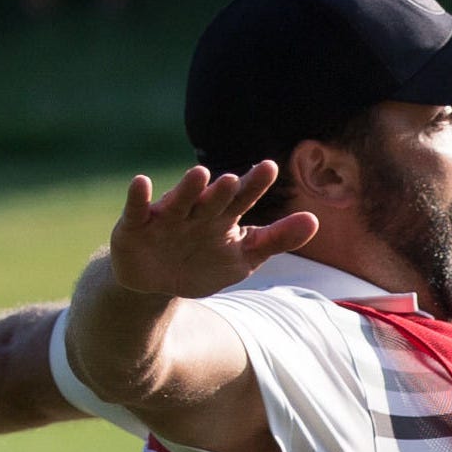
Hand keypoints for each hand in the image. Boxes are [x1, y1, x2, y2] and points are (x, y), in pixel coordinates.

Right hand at [106, 162, 319, 304]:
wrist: (157, 283)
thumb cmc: (203, 262)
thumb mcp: (244, 256)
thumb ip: (277, 239)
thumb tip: (315, 221)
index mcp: (222, 217)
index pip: (242, 199)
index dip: (255, 185)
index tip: (270, 168)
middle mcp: (195, 212)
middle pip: (212, 200)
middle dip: (222, 191)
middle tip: (235, 179)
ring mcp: (166, 218)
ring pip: (179, 202)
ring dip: (187, 189)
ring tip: (199, 175)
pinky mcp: (136, 226)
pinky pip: (137, 210)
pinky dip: (138, 197)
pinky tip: (142, 182)